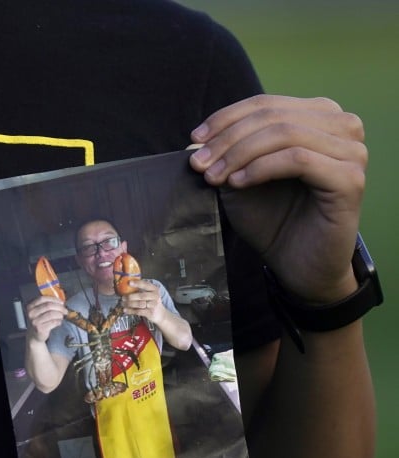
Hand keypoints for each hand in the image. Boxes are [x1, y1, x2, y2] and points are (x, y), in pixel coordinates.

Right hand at [24, 296, 67, 343]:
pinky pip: (53, 322)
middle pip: (48, 306)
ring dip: (60, 315)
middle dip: (59, 307)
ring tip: (61, 317)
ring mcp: (35, 321)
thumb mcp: (40, 311)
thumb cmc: (40, 321)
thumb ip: (47, 305)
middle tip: (65, 310)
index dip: (54, 299)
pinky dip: (58, 321)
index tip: (61, 302)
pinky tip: (59, 322)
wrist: (34, 335)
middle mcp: (31, 313)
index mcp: (30, 306)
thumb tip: (61, 302)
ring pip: (52, 314)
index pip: (43, 299)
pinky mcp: (39, 328)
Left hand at [122, 279, 164, 321]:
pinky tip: (125, 310)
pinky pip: (139, 311)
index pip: (146, 285)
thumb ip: (141, 289)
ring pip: (139, 304)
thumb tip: (126, 285)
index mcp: (154, 289)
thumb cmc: (151, 301)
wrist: (160, 314)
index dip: (137, 283)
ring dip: (129, 304)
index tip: (129, 282)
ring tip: (122, 303)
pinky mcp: (150, 313)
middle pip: (141, 296)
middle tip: (122, 297)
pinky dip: (131, 311)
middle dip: (130, 296)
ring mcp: (153, 305)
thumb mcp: (150, 294)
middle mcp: (155, 296)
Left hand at [189, 95, 366, 303]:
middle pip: (273, 116)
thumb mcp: (241, 177)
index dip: (225, 118)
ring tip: (215, 177)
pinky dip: (261, 168)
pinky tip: (238, 184)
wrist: (296, 263)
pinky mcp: (350, 178)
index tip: (194, 140)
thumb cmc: (272, 218)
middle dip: (228, 139)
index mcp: (318, 117)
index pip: (266, 104)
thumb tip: (196, 140)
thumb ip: (226, 153)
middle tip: (199, 164)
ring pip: (285, 134)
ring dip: (240, 154)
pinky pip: (298, 160)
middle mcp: (342, 126)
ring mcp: (351, 151)